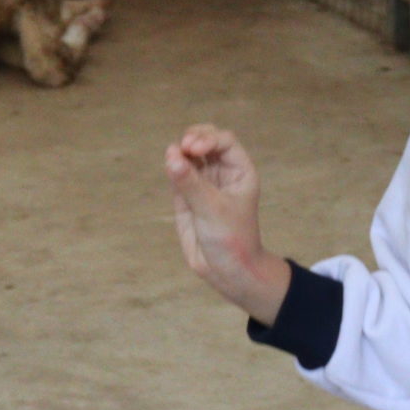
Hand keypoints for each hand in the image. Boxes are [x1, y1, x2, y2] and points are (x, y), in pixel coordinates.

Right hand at [164, 123, 289, 321]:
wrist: (227, 270)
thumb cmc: (231, 238)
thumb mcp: (212, 209)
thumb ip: (191, 183)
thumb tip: (171, 155)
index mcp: (240, 171)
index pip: (224, 142)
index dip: (208, 139)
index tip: (193, 149)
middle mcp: (222, 173)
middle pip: (206, 141)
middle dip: (193, 139)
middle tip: (183, 147)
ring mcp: (204, 183)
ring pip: (189, 156)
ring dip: (180, 152)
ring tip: (172, 156)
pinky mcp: (186, 196)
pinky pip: (178, 174)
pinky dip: (173, 167)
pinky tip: (169, 165)